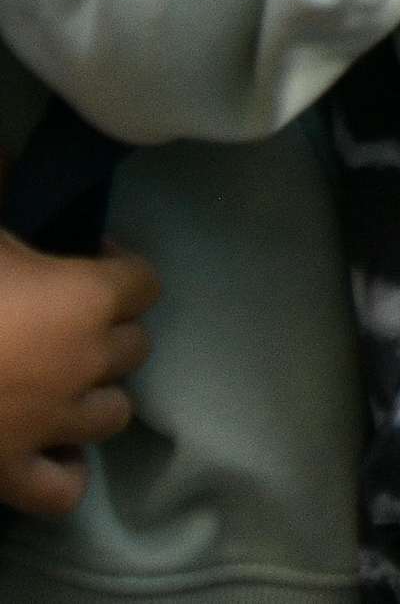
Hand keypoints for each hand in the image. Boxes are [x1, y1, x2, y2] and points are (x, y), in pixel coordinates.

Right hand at [0, 238, 158, 518]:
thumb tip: (5, 151)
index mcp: (87, 299)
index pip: (144, 280)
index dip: (116, 266)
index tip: (84, 256)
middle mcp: (86, 365)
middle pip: (133, 345)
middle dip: (106, 329)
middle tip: (61, 316)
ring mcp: (51, 426)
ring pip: (112, 413)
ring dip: (93, 393)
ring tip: (56, 377)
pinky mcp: (8, 476)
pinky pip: (64, 489)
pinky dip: (63, 470)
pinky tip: (45, 448)